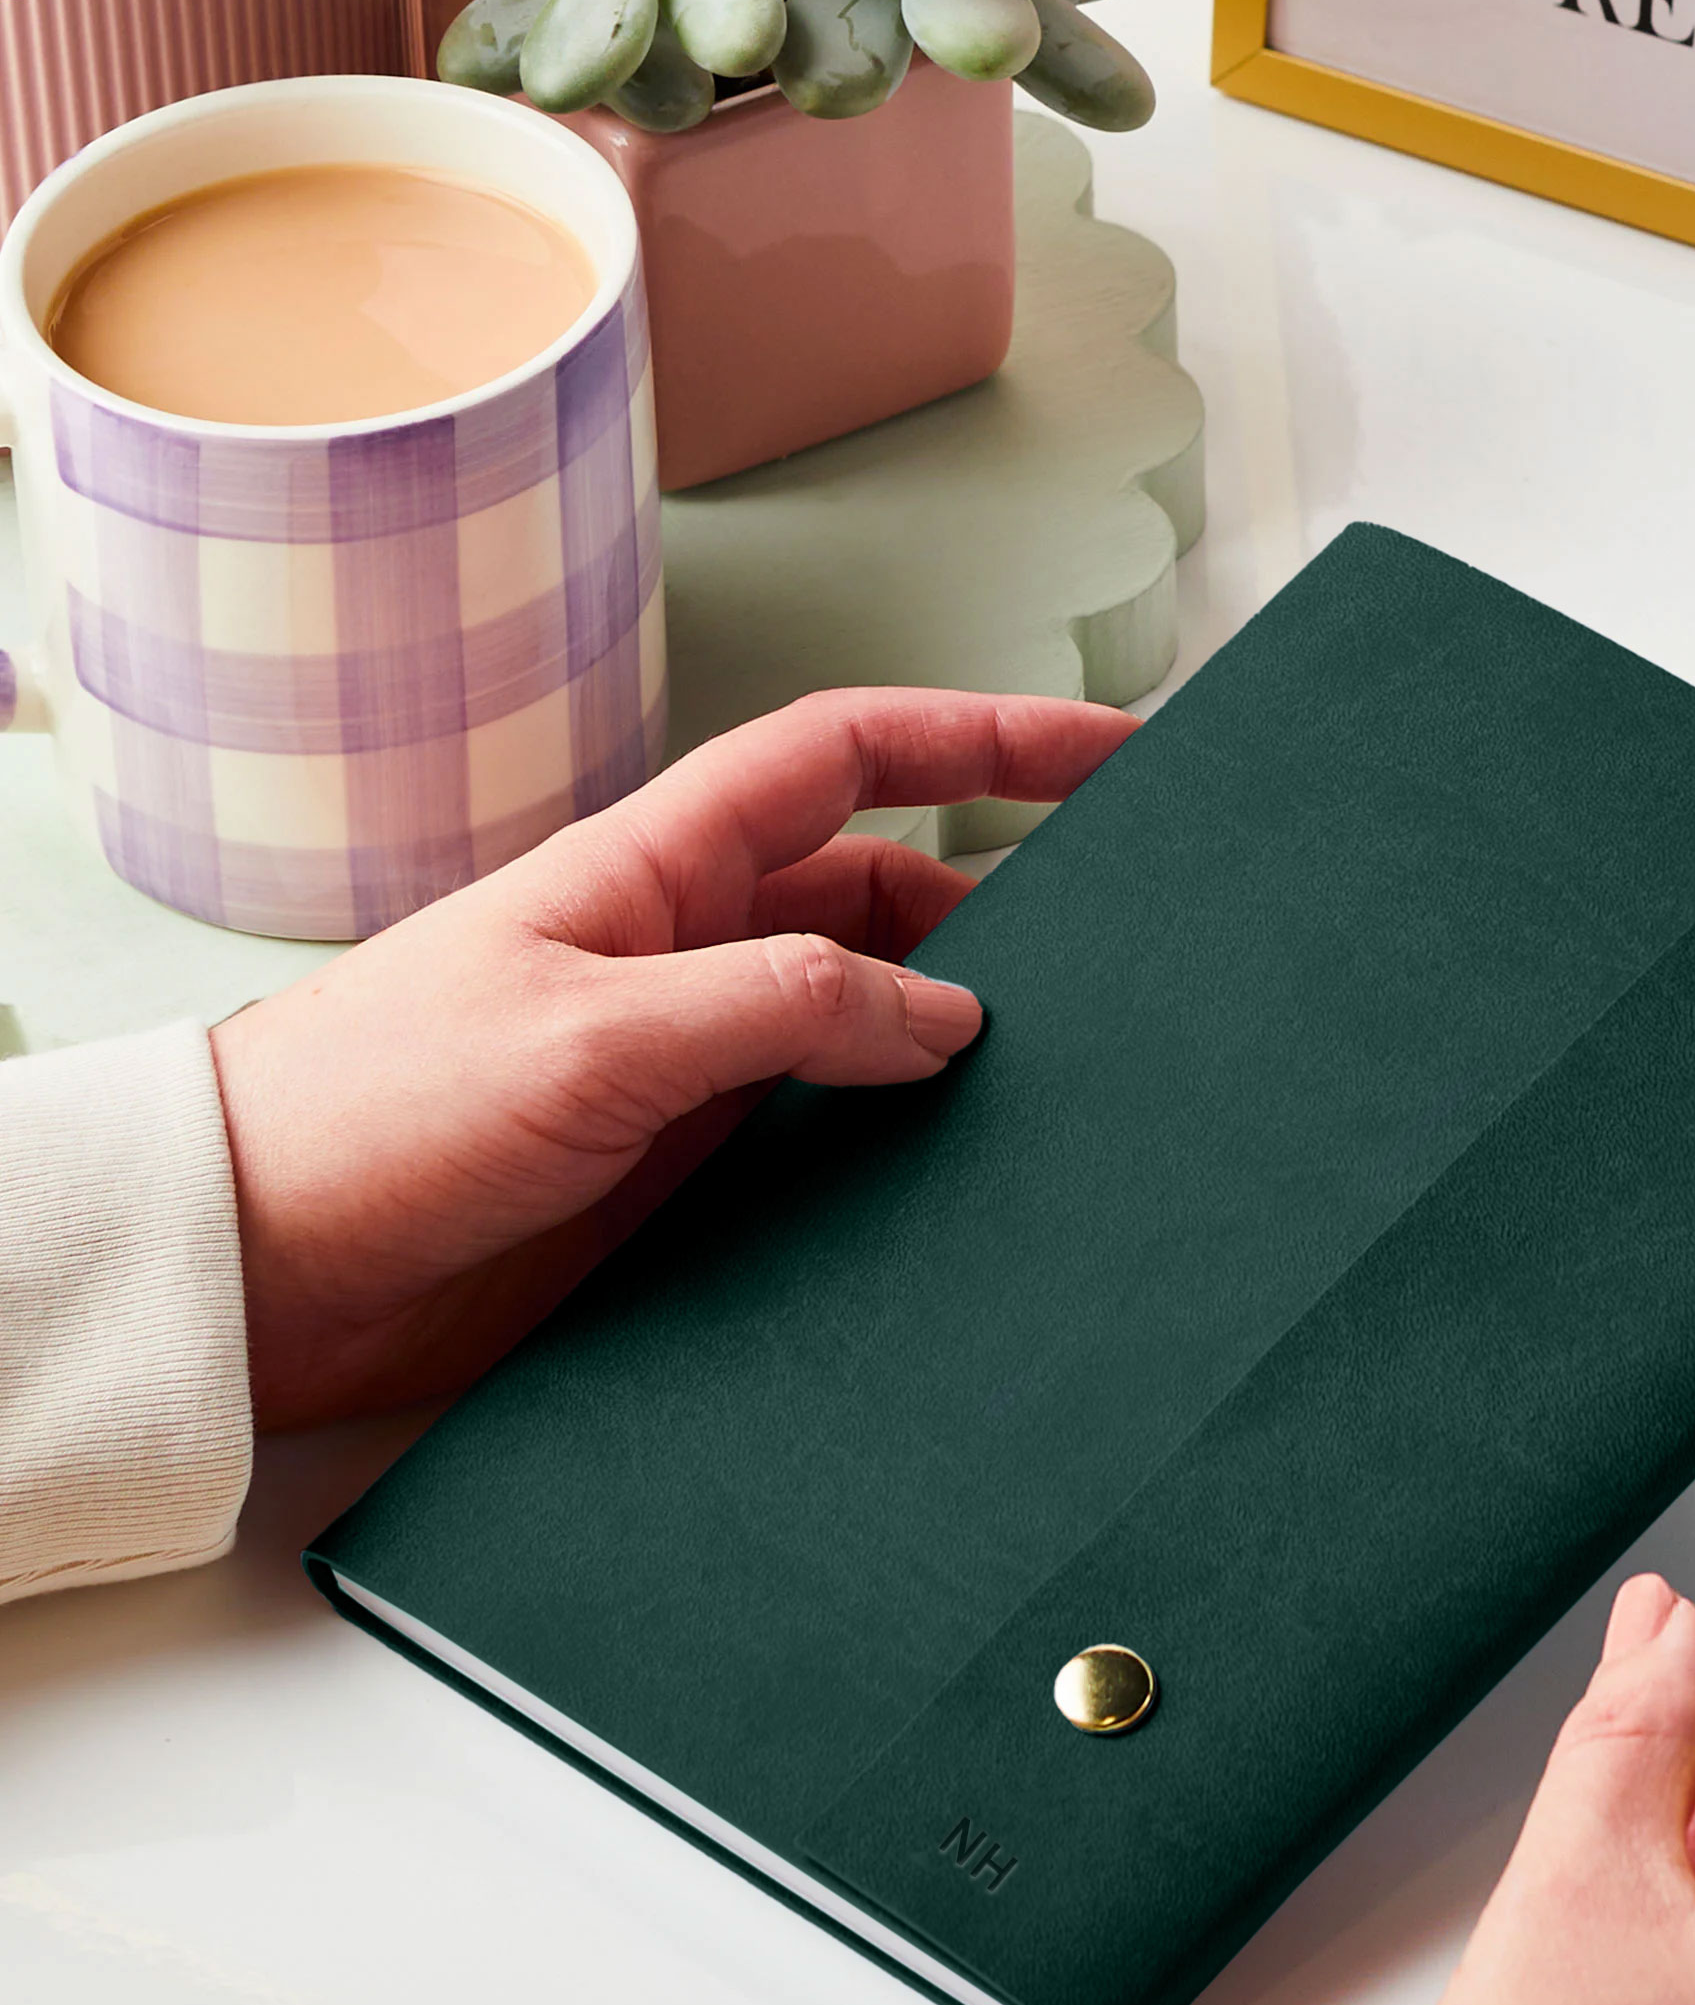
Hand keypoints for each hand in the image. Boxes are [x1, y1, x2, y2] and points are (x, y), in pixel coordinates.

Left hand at [210, 688, 1136, 1429]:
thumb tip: (947, 1018)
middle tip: (1129, 954)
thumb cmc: (377, 1111)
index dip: (984, 734)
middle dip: (1006, 909)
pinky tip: (963, 1192)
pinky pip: (830, 1145)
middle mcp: (691, 959)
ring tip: (1073, 1087)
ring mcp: (694, 1071)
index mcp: (659, 871)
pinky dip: (903, 1156)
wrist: (257, 1270)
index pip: (851, 760)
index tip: (1112, 751)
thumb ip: (779, 1005)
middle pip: (888, 900)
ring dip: (961, 1050)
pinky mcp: (685, 1178)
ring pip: (871, 1031)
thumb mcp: (591, 1034)